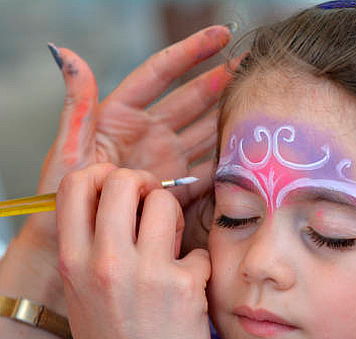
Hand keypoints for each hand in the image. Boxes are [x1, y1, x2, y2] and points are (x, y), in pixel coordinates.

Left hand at [3, 25, 232, 310]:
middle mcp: (147, 134)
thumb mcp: (68, 152)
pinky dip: (226, 162)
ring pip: (204, 131)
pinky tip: (247, 153)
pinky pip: (206, 171)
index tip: (222, 35)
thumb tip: (67, 53)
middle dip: (222, 80)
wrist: (68, 248)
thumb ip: (77, 106)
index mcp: (120, 116)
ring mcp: (165, 161)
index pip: (161, 73)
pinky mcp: (177, 189)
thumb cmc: (60, 200)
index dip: (191, 52)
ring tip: (258, 103)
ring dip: (229, 118)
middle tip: (254, 66)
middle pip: (192, 99)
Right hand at [56, 164, 211, 338]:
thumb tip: (116, 200)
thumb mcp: (83, 294)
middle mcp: (105, 263)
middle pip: (122, 179)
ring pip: (164, 201)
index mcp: (73, 262)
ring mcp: (146, 274)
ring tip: (172, 245)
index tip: (120, 189)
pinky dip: (198, 263)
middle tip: (152, 205)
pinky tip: (190, 285)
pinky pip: (198, 248)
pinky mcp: (185, 286)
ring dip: (173, 217)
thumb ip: (91, 247)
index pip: (76, 185)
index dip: (101, 175)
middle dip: (143, 184)